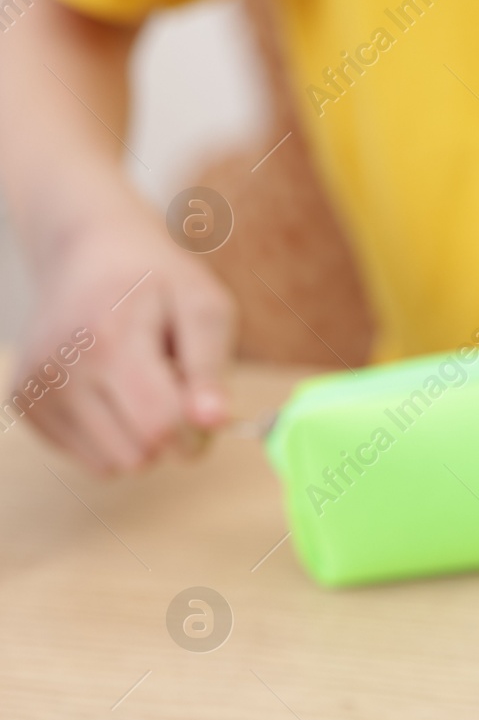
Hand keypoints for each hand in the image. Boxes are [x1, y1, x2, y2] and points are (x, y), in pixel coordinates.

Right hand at [10, 215, 234, 473]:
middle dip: (170, 436)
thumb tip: (212, 422)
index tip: (205, 406)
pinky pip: (86, 458)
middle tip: (172, 388)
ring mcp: (38, 387)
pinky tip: (111, 390)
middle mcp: (63, 367)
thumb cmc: (158, 281)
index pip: (160, 425)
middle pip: (137, 454)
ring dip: (139, 438)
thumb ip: (211, 366)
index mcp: (111, 339)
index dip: (197, 431)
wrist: (88, 253)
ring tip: (140, 385)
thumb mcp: (204, 306)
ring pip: (110, 465)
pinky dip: (110, 435)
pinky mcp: (25, 402)